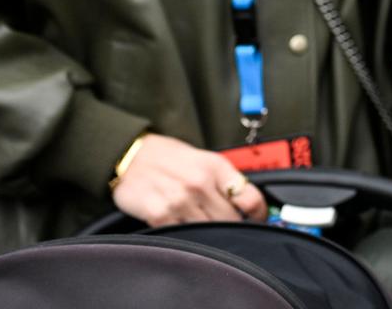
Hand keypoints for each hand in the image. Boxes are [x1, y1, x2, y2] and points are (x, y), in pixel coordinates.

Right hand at [110, 134, 265, 225]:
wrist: (131, 156)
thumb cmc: (169, 157)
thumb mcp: (204, 159)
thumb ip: (225, 179)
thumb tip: (247, 204)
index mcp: (215, 167)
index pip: (250, 198)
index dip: (260, 214)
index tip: (259, 220)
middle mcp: (199, 183)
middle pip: (231, 220)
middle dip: (233, 226)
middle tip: (228, 225)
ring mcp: (179, 201)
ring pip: (209, 232)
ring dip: (211, 234)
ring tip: (204, 225)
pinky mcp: (159, 215)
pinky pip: (183, 235)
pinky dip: (186, 236)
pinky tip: (184, 228)